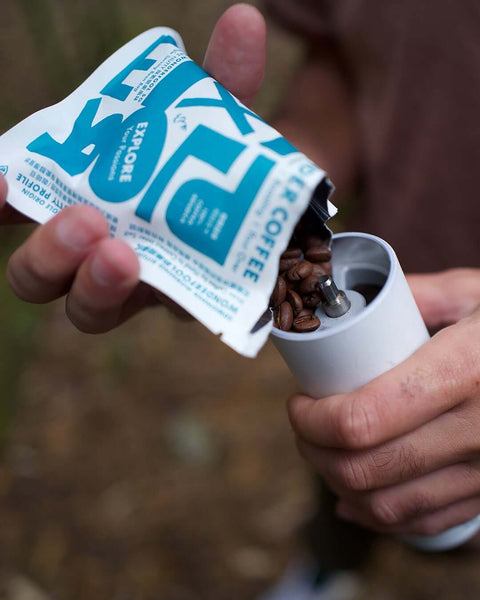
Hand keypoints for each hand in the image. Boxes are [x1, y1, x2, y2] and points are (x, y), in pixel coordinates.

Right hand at [3, 3, 266, 331]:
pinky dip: (178, 301)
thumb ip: (220, 81)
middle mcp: (102, 251)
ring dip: (92, 287)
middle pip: (41, 277)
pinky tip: (191, 287)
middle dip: (45, 254)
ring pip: (87, 311)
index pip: (23, 207)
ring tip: (121, 256)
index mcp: (88, 201)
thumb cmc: (225, 168)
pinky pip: (166, 317)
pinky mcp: (187, 309)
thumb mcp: (220, 123)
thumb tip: (243, 20)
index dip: (0, 201)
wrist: (280, 218)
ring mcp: (142, 288)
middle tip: (82, 221)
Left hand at [288, 268, 479, 536]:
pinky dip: (379, 516)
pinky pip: (426, 522)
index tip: (299, 401)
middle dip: (314, 451)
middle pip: (365, 467)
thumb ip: (415, 293)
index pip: (363, 418)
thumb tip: (351, 302)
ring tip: (321, 455)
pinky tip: (355, 498)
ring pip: (389, 505)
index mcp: (465, 370)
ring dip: (337, 485)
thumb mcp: (475, 292)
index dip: (313, 419)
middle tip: (303, 424)